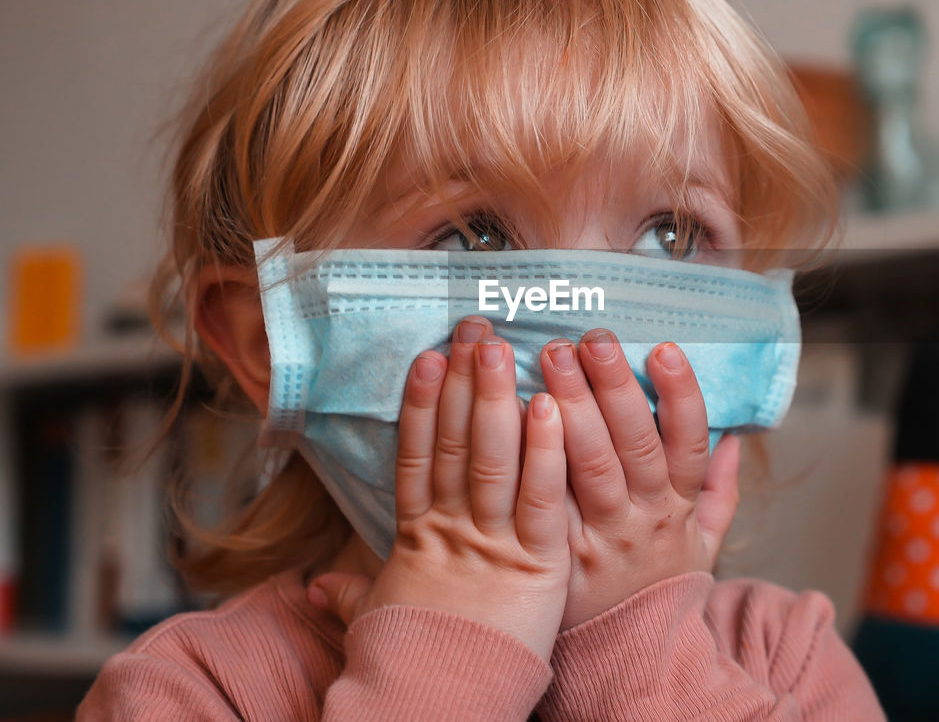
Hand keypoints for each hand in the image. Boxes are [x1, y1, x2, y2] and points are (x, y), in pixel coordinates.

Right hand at [308, 317, 570, 659]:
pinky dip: (543, 451)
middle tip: (473, 329)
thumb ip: (353, 592)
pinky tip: (548, 407)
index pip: (417, 456)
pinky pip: (538, 498)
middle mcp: (452, 530)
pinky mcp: (536, 564)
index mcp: (417, 536)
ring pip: (493, 458)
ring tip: (502, 348)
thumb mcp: (379, 618)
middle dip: (463, 382)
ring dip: (497, 399)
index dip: (421, 405)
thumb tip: (315, 587)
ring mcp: (493, 543)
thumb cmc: (410, 663)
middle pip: (456, 443)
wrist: (435, 709)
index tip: (427, 358)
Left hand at [539, 329, 740, 629]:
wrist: (624, 657)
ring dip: (568, 407)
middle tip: (588, 339)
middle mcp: (642, 517)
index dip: (680, 394)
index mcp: (681, 505)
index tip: (662, 348)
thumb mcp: (706, 541)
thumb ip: (721, 488)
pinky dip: (528, 454)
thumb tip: (736, 434)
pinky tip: (510, 413)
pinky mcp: (555, 552)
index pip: (688, 443)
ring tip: (546, 357)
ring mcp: (597, 535)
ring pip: (585, 466)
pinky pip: (542, 498)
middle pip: (632, 445)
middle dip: (611, 388)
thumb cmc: (660, 584)